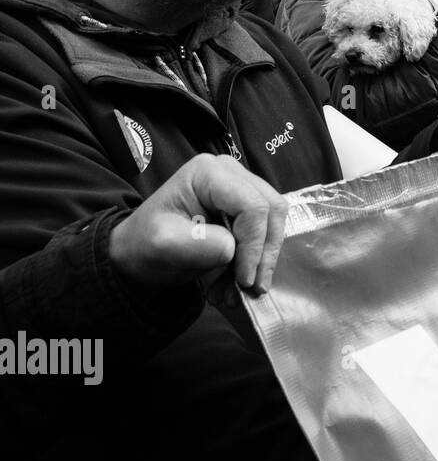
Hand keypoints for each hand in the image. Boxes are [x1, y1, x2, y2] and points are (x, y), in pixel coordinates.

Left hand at [108, 154, 287, 294]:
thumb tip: (233, 250)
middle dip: (263, 254)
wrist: (139, 251)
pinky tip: (237, 281)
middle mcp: (230, 172)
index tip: (244, 279)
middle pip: (271, 210)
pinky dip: (258, 259)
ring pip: (276, 221)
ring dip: (263, 260)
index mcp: (208, 173)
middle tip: (249, 288)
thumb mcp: (164, 245)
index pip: (252, 206)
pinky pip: (269, 230)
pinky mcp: (247, 204)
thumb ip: (201, 244)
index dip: (254, 245)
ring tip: (238, 288)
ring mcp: (242, 186)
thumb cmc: (146, 244)